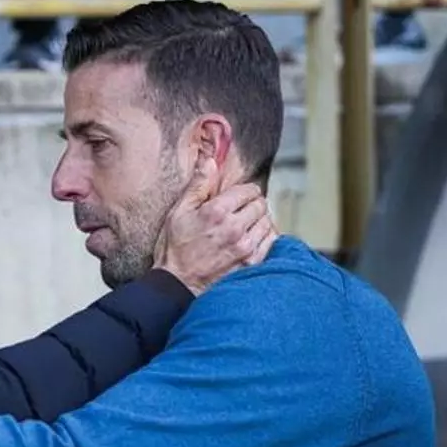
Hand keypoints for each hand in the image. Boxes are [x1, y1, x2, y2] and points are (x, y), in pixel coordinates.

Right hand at [154, 158, 276, 294]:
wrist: (178, 285)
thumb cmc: (175, 249)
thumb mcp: (178, 212)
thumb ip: (197, 185)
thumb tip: (210, 161)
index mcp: (217, 211)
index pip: (248, 190)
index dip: (244, 191)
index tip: (238, 197)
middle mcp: (235, 228)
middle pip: (261, 205)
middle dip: (252, 205)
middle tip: (240, 212)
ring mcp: (246, 247)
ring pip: (268, 223)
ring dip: (259, 221)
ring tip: (245, 227)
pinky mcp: (252, 263)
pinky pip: (271, 242)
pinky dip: (265, 238)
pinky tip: (251, 241)